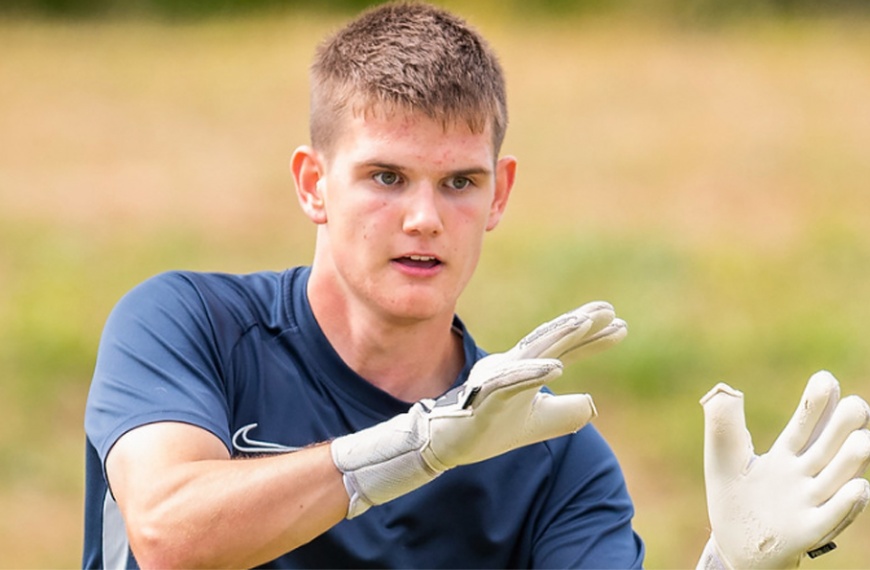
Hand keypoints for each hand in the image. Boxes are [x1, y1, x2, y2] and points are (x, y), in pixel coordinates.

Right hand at [331, 301, 626, 517]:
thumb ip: (566, 412)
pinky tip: (556, 367)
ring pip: (531, 352)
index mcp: (525, 369)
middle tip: (608, 310)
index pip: (565, 350)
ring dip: (558, 337)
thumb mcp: (539, 423)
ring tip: (584, 324)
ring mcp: (498, 378)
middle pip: (551, 340)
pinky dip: (532, 373)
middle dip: (579, 325)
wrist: (447, 443)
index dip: (592, 339)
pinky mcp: (486, 396)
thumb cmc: (491, 427)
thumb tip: (593, 403)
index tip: (620, 326)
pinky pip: (511, 382)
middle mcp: (513, 365)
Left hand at [698, 371, 869, 568]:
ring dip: (852, 460)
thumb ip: (724, 424)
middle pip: (829, 446)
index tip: (825, 378)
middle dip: (844, 426)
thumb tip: (724, 390)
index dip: (815, 404)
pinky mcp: (810, 530)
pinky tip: (858, 487)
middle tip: (856, 404)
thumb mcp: (723, 458)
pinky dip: (847, 503)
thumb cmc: (734, 498)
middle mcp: (804, 475)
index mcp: (785, 455)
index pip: (804, 425)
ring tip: (863, 440)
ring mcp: (810, 502)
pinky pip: (832, 516)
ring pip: (838, 477)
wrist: (735, 545)